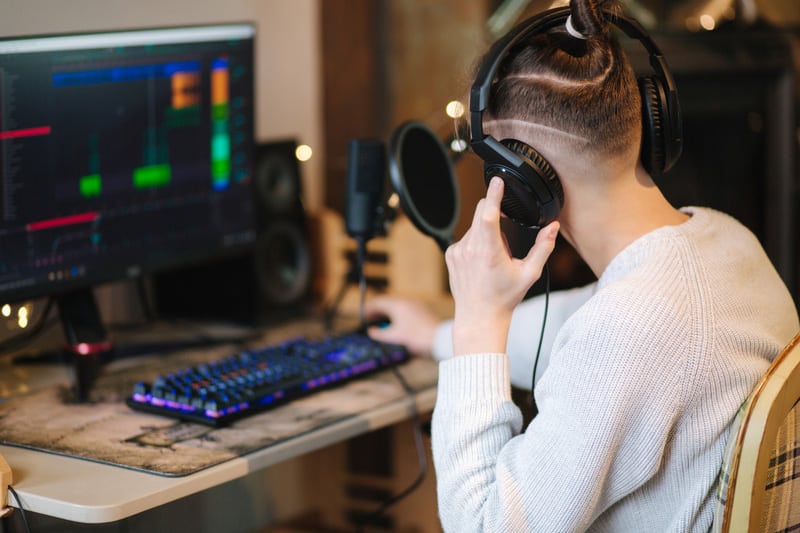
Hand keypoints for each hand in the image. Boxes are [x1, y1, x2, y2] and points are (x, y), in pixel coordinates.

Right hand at [364, 296, 440, 356]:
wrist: (442, 340)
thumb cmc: (418, 338)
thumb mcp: (394, 338)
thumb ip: (380, 334)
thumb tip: (372, 331)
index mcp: (398, 305)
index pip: (378, 302)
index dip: (368, 309)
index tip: (363, 316)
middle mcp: (407, 302)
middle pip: (388, 303)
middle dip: (378, 312)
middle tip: (371, 320)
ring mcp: (417, 306)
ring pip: (398, 307)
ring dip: (388, 314)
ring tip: (383, 325)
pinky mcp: (423, 312)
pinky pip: (406, 311)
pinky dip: (398, 316)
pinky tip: (398, 326)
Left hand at [446, 176, 558, 355]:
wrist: (479, 317)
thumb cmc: (505, 298)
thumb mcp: (529, 273)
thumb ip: (543, 247)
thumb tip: (553, 227)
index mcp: (489, 251)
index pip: (489, 214)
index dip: (494, 194)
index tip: (498, 180)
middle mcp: (470, 248)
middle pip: (481, 212)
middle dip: (495, 214)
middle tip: (505, 242)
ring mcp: (457, 250)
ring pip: (474, 226)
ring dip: (486, 233)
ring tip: (493, 260)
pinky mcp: (450, 254)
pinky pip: (465, 237)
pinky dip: (475, 242)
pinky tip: (481, 263)